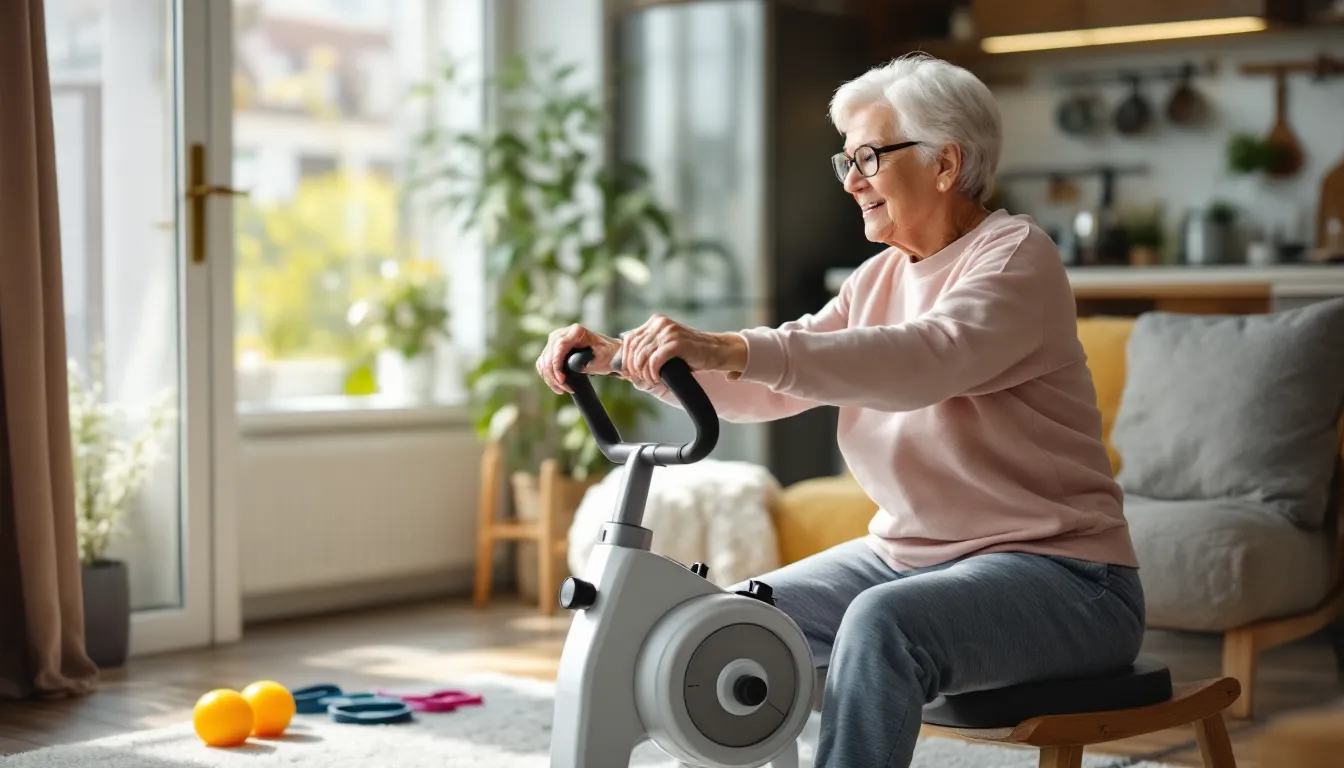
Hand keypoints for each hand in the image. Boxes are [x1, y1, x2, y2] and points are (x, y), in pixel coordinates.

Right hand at [536, 324, 619, 393]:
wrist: (609, 353)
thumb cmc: (608, 354)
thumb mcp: (602, 358)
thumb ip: (587, 361)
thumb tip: (571, 367)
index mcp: (576, 332)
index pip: (559, 346)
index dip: (557, 365)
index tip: (562, 380)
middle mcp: (563, 333)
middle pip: (549, 355)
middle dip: (554, 375)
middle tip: (565, 389)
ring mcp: (555, 340)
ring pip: (544, 361)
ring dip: (550, 378)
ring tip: (562, 390)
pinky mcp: (552, 349)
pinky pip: (543, 364)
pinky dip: (547, 376)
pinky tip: (557, 386)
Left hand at [619, 314, 747, 387]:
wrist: (715, 351)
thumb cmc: (690, 352)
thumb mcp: (665, 346)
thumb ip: (648, 348)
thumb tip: (625, 365)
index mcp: (655, 321)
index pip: (629, 339)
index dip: (625, 358)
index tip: (628, 373)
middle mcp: (660, 323)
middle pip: (634, 348)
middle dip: (634, 368)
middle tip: (641, 380)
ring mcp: (669, 332)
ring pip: (643, 356)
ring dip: (644, 373)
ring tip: (651, 380)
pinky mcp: (677, 343)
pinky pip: (655, 361)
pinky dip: (653, 372)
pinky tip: (658, 378)